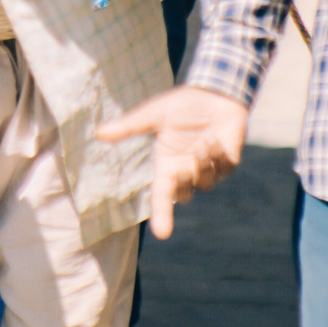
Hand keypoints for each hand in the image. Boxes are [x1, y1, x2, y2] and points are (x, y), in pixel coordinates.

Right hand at [97, 84, 247, 238]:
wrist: (214, 92)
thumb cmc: (181, 104)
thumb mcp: (153, 113)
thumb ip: (129, 126)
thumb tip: (99, 134)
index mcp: (167, 165)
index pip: (161, 197)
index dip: (161, 215)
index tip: (162, 234)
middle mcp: (186, 171)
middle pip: (183, 195)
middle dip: (183, 184)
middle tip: (183, 168)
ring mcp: (208, 169)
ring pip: (205, 183)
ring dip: (203, 163)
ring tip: (205, 140)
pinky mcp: (227, 163)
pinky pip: (223, 170)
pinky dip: (219, 155)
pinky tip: (217, 137)